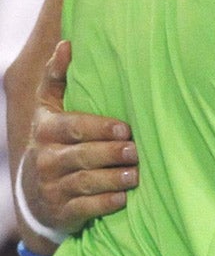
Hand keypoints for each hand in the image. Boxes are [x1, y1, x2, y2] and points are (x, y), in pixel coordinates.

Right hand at [22, 41, 138, 236]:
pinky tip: (122, 198)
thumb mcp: (49, 108)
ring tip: (135, 174)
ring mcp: (52, 187)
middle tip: (136, 150)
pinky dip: (104, 203)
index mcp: (46, 129)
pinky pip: (84, 208)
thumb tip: (67, 43)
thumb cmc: (55, 138)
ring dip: (112, 178)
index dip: (99, 127)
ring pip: (85, 182)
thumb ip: (57, 77)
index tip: (125, 127)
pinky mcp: (61, 211)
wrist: (36, 193)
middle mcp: (46, 159)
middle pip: (82, 155)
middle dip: (111, 153)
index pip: (73, 127)